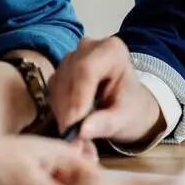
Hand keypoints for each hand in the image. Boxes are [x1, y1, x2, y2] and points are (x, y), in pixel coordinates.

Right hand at [47, 37, 164, 144]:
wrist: (128, 106)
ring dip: (62, 111)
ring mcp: (73, 57)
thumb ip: (106, 124)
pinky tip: (71, 122)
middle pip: (70, 76)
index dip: (77, 97)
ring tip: (74, 133)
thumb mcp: (125, 120)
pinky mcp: (62, 70)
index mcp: (112, 51)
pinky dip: (59, 109)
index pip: (87, 69)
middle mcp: (89, 48)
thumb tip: (81, 131)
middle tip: (72, 136)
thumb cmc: (131, 109)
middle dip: (68, 108)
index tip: (73, 125)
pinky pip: (53, 90)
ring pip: (58, 84)